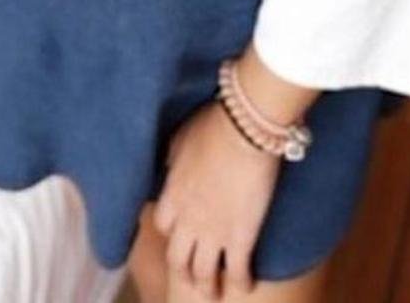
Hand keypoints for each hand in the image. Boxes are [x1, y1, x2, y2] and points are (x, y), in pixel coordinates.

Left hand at [152, 99, 281, 297]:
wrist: (244, 129)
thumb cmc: (214, 124)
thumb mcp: (182, 138)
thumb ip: (173, 158)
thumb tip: (169, 165)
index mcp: (173, 193)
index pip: (163, 225)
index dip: (171, 232)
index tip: (179, 233)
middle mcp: (188, 219)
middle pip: (178, 259)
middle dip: (183, 272)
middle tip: (190, 279)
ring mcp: (214, 232)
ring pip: (203, 274)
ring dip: (207, 287)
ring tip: (213, 294)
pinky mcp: (241, 237)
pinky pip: (238, 271)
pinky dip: (240, 283)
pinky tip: (246, 287)